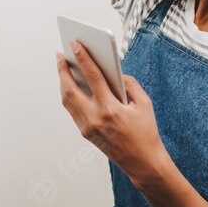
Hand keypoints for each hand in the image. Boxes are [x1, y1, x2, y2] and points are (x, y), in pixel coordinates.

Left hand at [57, 41, 165, 181]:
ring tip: (63, 67)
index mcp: (111, 109)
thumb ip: (129, 83)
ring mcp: (87, 127)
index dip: (83, 58)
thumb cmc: (146, 132)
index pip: (93, 77)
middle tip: (61, 55)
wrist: (143, 162)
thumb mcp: (144, 103)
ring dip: (63, 82)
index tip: (75, 44)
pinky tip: (71, 85)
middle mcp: (95, 118)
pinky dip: (70, 95)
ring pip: (67, 100)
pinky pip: (72, 110)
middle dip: (63, 70)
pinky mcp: (85, 133)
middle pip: (70, 89)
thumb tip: (114, 71)